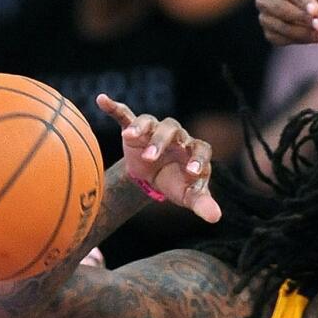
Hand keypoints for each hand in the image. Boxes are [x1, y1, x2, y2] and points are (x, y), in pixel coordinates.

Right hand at [97, 94, 221, 222]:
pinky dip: (115, 108)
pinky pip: (126, 115)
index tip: (191, 173)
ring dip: (141, 128)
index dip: (197, 159)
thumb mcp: (189, 196)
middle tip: (149, 157)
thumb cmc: (177, 183)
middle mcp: (177, 136)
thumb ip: (202, 203)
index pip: (200, 148)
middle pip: (172, 130)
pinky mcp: (136, 131)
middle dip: (160, 142)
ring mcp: (155, 131)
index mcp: (194, 150)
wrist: (155, 178)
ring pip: (150, 122)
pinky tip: (102, 100)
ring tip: (129, 136)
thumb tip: (215, 218)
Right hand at [256, 0, 317, 46]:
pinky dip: (307, 40)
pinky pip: (286, 40)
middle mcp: (265, 0)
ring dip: (310, 32)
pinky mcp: (271, 34)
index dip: (302, 0)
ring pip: (286, 29)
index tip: (316, 10)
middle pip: (283, 11)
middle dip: (305, 19)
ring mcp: (266, 18)